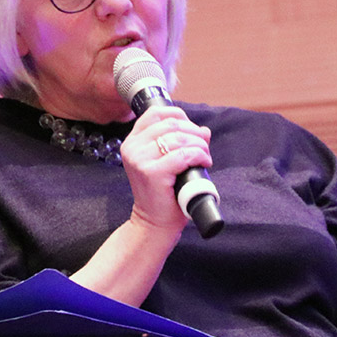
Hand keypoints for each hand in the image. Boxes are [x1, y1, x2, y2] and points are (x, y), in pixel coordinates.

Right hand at [120, 105, 211, 232]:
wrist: (154, 223)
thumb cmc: (162, 194)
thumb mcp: (168, 162)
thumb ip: (181, 142)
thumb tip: (204, 130)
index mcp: (132, 141)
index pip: (155, 113)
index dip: (179, 115)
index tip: (192, 128)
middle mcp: (132, 148)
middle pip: (170, 124)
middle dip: (194, 132)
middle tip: (204, 146)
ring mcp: (139, 159)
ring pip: (178, 138)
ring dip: (199, 145)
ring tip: (204, 157)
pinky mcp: (151, 172)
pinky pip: (183, 155)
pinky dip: (199, 155)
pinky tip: (204, 163)